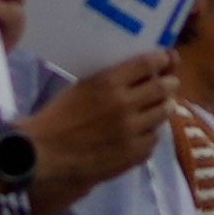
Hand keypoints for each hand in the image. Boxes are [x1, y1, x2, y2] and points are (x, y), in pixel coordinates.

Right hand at [18, 46, 176, 206]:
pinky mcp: (133, 154)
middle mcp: (125, 104)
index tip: (165, 60)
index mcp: (108, 83)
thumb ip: (112, 79)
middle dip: (168, 83)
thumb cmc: (59, 117)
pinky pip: (154, 139)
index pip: (148, 63)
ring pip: (164, 113)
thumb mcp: (82, 87)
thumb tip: (141, 72)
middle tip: (168, 84)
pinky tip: (144, 131)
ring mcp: (131, 131)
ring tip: (160, 107)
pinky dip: (151, 132)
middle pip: (163, 88)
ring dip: (163, 107)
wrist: (45, 154)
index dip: (162, 60)